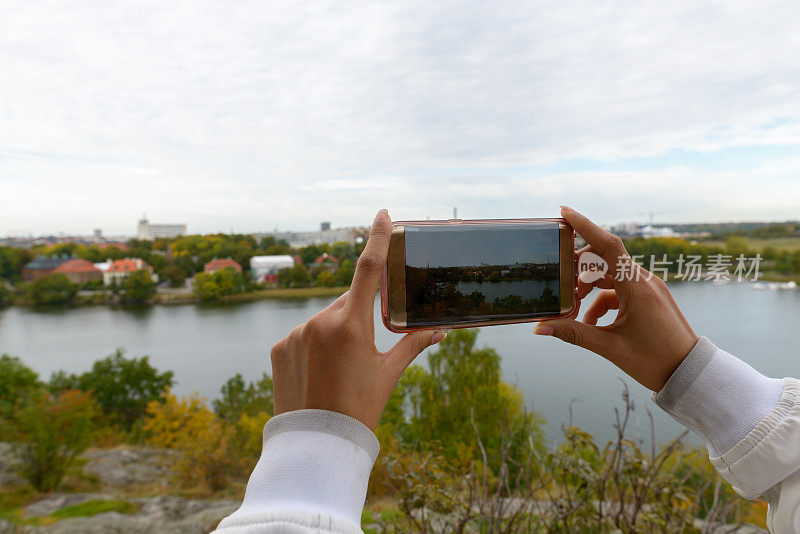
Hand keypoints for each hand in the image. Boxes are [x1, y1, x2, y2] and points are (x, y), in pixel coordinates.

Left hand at [270, 209, 445, 429]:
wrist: (316, 443)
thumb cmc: (359, 409)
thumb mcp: (388, 374)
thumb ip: (412, 345)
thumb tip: (441, 332)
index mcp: (352, 325)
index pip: (369, 270)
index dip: (376, 239)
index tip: (381, 214)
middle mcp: (321, 321)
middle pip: (347, 303)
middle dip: (358, 316)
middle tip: (362, 351)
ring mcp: (296, 333)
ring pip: (324, 320)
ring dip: (334, 333)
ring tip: (337, 371)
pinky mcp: (279, 347)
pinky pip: (302, 335)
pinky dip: (313, 346)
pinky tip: (317, 374)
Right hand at [534, 206, 698, 391]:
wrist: (691, 373)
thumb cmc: (655, 361)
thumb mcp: (610, 347)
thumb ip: (574, 334)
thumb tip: (539, 328)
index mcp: (637, 288)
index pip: (608, 245)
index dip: (585, 226)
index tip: (563, 212)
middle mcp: (644, 281)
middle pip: (604, 260)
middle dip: (579, 271)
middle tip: (560, 284)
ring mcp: (650, 287)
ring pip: (611, 276)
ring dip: (590, 290)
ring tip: (576, 315)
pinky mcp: (651, 296)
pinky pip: (622, 288)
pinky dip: (604, 300)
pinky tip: (594, 323)